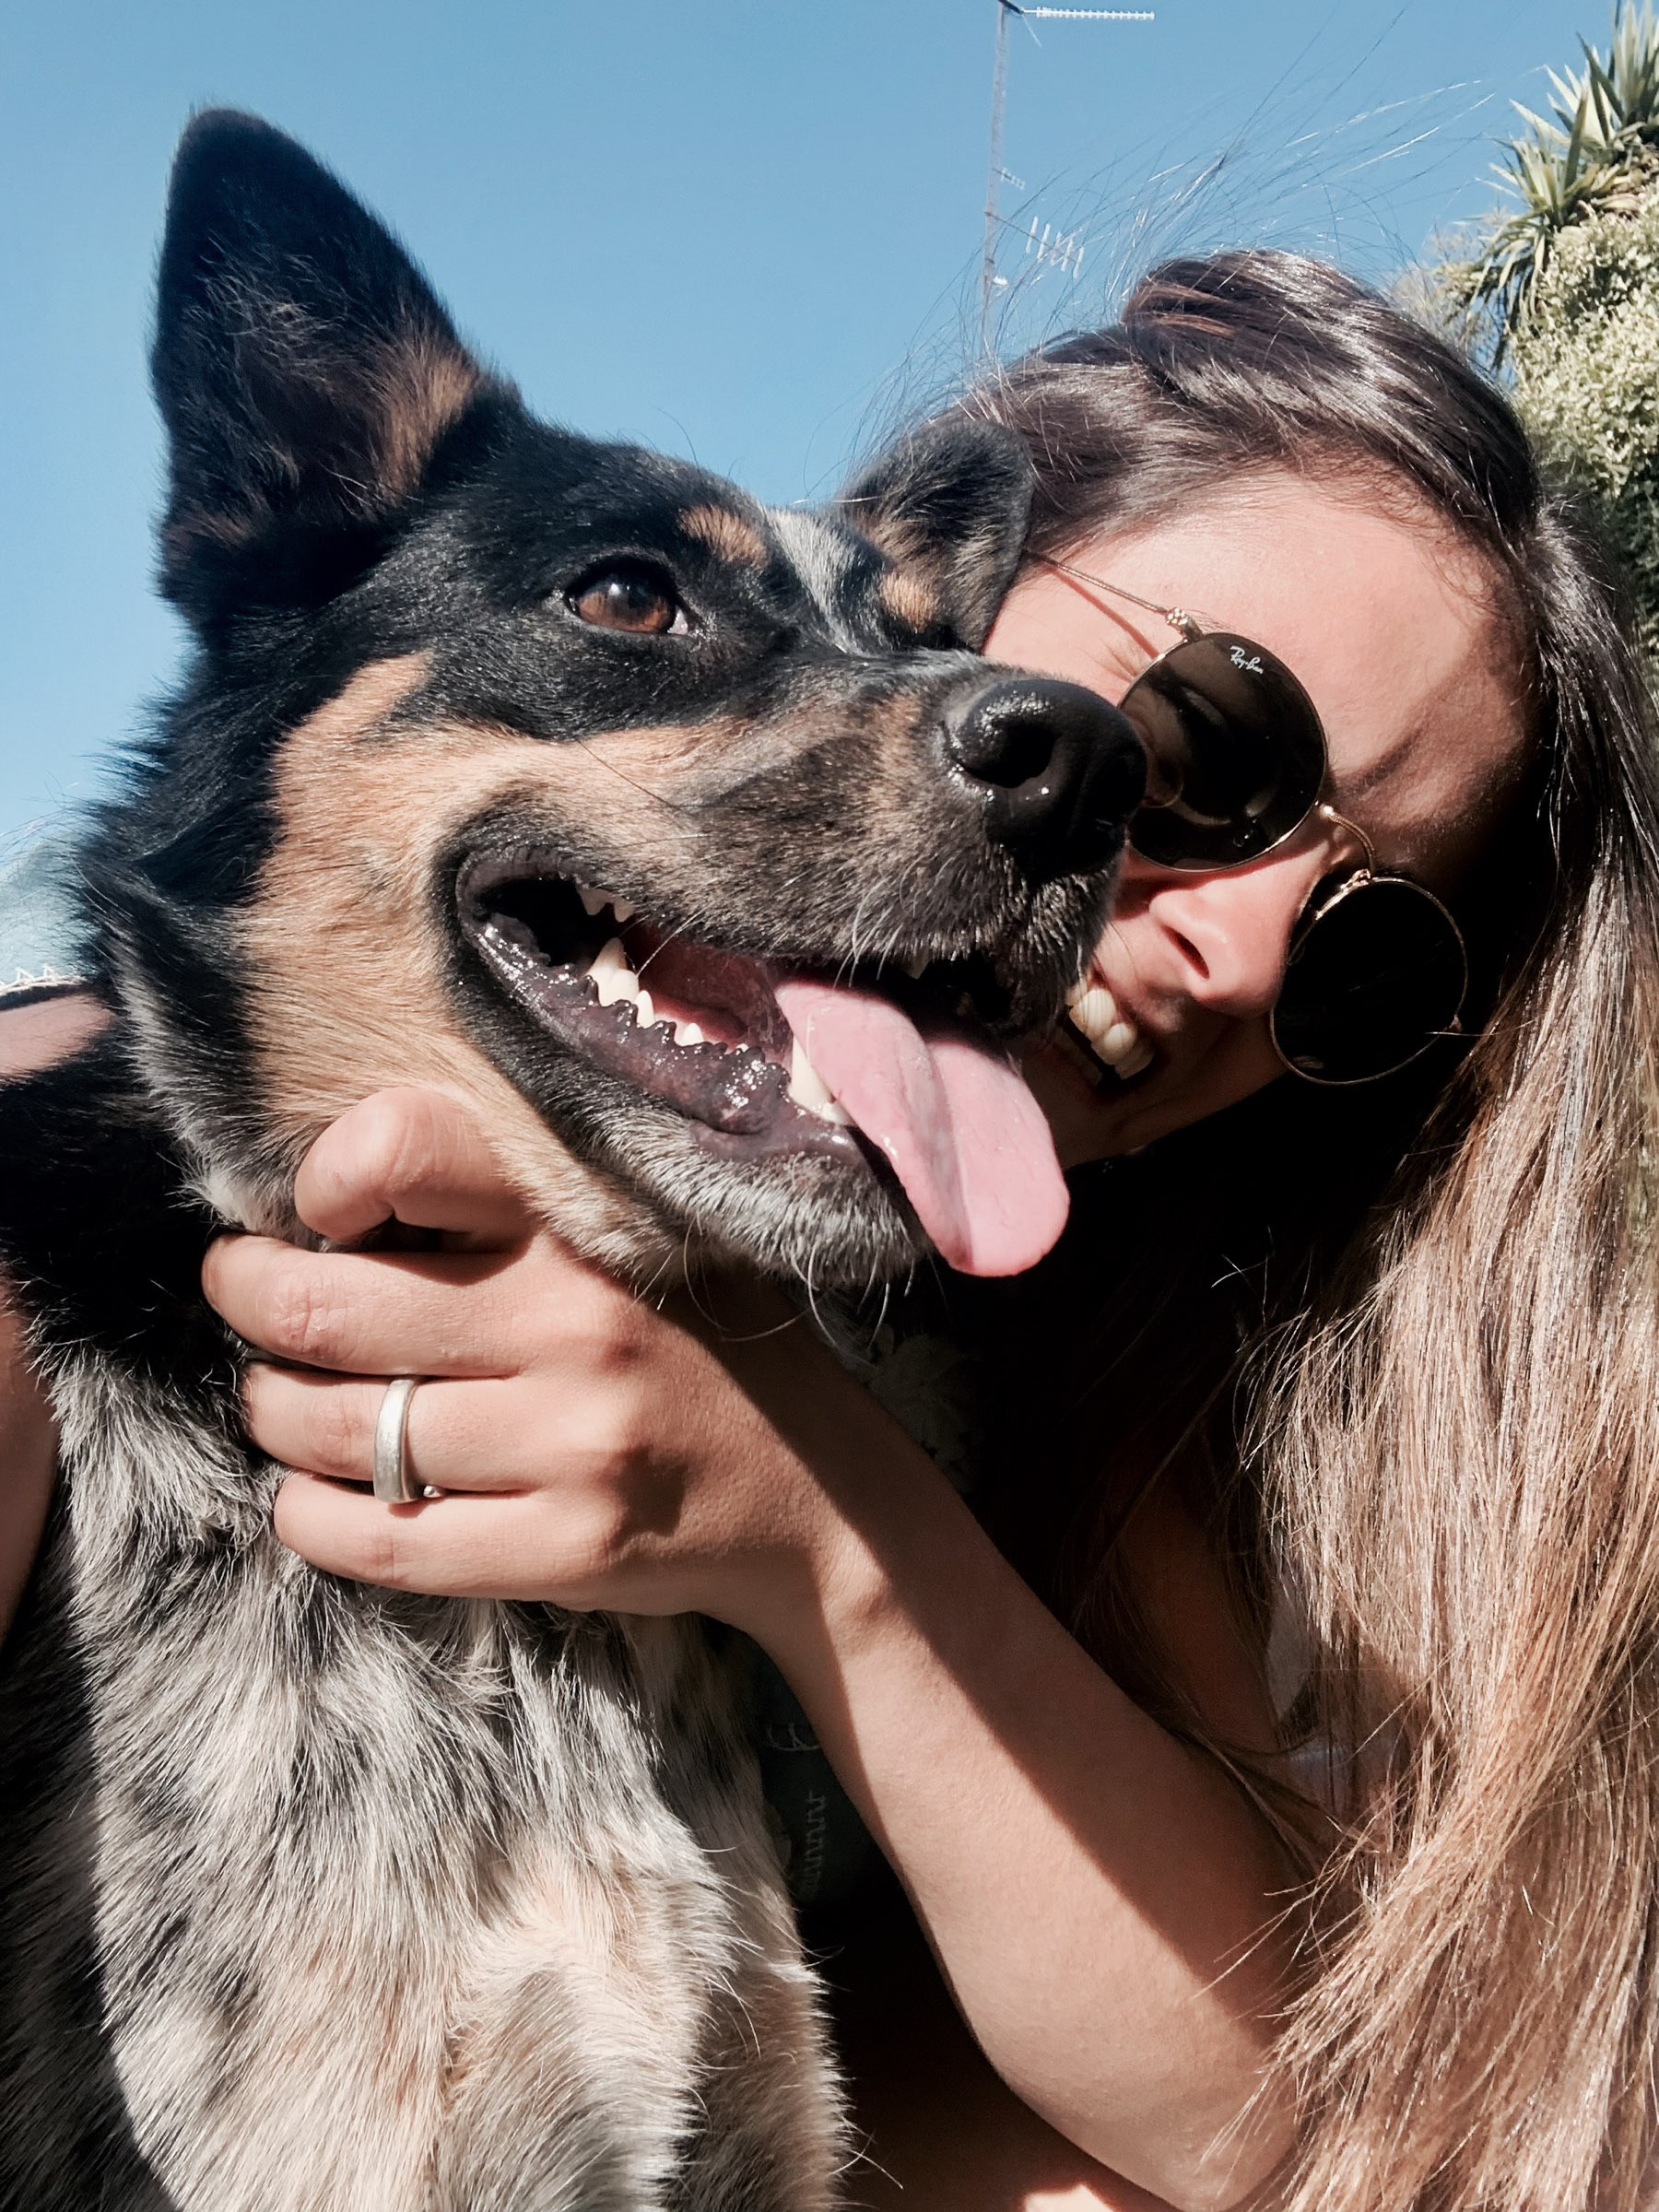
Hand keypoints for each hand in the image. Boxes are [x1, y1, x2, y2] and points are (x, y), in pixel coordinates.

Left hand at [201, 1088, 860, 1636]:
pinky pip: (375, 1540)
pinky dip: (306, 1517)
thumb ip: (511, 1213)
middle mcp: (576, 1325)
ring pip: (337, 1431)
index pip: (405, 1152)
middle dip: (250, 1303)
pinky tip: (308, 1497)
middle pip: (328, 1308)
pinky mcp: (563, 1548)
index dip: (321, 1178)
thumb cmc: (697, 1351)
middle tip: (241, 1298)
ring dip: (271, 1415)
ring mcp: (571, 1444)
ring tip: (277, 1401)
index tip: (310, 1215)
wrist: (819, 1497)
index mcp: (586, 1226)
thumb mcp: (635, 1242)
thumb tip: (331, 1206)